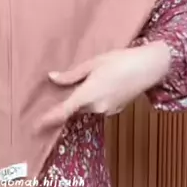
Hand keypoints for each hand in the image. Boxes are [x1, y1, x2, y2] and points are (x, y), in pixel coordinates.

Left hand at [46, 41, 170, 124]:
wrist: (149, 67)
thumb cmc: (121, 60)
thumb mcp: (93, 63)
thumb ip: (72, 75)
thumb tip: (52, 78)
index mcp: (88, 94)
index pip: (64, 111)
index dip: (49, 119)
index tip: (36, 126)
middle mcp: (97, 107)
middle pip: (75, 108)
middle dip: (69, 100)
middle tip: (66, 86)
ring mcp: (107, 111)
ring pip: (86, 107)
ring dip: (83, 98)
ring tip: (92, 79)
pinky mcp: (115, 110)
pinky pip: (97, 107)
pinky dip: (94, 99)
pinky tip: (102, 84)